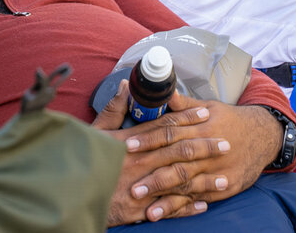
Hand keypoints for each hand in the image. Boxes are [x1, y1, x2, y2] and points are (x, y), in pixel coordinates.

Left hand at [94, 82, 282, 223]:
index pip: (170, 132)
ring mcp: (217, 170)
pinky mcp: (225, 186)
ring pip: (187, 183)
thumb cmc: (230, 119)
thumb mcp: (209, 106)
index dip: (149, 139)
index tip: (128, 145)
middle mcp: (208, 149)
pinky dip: (182, 206)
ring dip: (165, 195)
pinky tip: (165, 213)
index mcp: (201, 126)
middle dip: (154, 173)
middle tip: (131, 184)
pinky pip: (200, 197)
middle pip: (177, 161)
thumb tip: (162, 92)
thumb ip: (183, 104)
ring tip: (144, 206)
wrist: (264, 135)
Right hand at [95, 81, 223, 224]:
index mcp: (130, 142)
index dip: (187, 118)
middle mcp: (140, 162)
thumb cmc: (81, 160)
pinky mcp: (139, 209)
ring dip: (203, 180)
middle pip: (179, 151)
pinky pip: (168, 208)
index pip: (165, 125)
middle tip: (226, 142)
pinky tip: (204, 204)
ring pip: (179, 181)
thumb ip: (112, 110)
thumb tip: (126, 85)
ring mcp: (142, 186)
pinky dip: (187, 207)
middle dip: (205, 146)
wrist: (68, 194)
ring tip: (225, 178)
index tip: (206, 113)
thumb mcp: (93, 131)